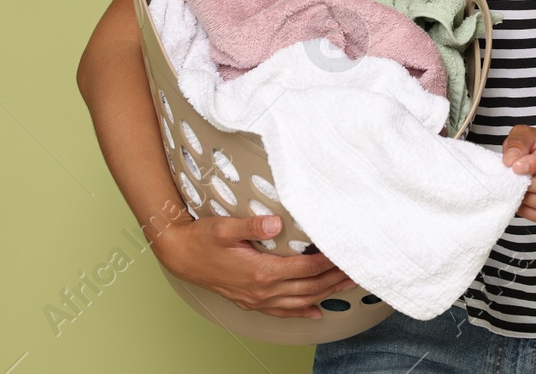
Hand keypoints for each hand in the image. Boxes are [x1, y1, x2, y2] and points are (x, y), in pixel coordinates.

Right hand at [152, 213, 356, 318]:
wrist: (180, 256)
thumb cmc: (201, 239)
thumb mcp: (224, 226)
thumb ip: (251, 225)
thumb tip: (275, 223)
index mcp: (260, 271)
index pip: (305, 269)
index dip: (327, 262)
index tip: (344, 252)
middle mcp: (261, 290)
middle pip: (308, 288)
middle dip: (334, 279)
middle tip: (356, 269)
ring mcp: (256, 298)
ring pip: (300, 302)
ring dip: (325, 294)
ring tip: (346, 285)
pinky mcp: (251, 301)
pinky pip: (282, 311)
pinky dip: (302, 312)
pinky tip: (315, 311)